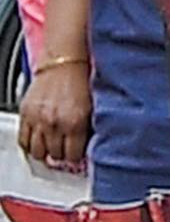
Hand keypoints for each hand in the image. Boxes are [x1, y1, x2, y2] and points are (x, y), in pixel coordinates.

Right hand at [20, 57, 87, 175]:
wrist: (64, 63)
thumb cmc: (83, 82)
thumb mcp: (94, 109)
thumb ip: (91, 130)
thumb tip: (91, 148)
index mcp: (75, 123)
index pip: (73, 156)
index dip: (77, 158)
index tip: (78, 156)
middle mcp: (54, 123)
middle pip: (55, 155)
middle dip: (62, 155)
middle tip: (66, 151)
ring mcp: (37, 119)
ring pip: (37, 151)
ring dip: (45, 152)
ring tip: (53, 148)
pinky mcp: (25, 113)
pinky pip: (23, 140)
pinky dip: (30, 144)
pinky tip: (39, 142)